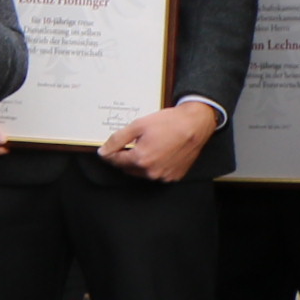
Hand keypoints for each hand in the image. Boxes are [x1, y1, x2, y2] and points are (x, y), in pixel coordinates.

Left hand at [99, 100, 218, 183]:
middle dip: (124, 158)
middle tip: (130, 144)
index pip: (116, 161)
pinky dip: (154, 166)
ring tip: (146, 146)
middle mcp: (152, 172)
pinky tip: (158, 152)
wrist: (195, 125)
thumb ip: (117, 139)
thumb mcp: (138, 125)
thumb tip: (103, 151)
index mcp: (141, 159)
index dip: (110, 153)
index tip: (109, 148)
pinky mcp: (174, 176)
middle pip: (128, 168)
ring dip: (139, 163)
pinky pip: (157, 174)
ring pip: (142, 173)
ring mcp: (164, 176)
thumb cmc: (169, 123)